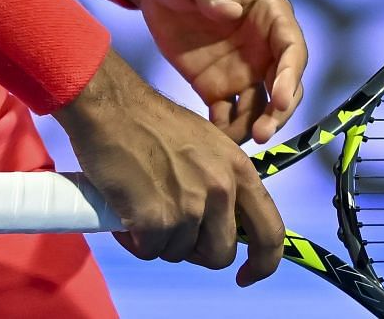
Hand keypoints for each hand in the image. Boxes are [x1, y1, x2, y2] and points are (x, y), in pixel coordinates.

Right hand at [55, 51, 285, 285]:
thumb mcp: (207, 146)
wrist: (112, 107)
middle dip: (196, 250)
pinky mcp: (157, 220)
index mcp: (239, 169)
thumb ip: (221, 182)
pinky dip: (136, 241)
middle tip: (172, 230)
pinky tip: (127, 215)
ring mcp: (190, 206)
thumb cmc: (153, 123)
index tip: (247, 275)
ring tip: (144, 209)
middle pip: (220, 254)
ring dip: (161, 241)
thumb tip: (221, 223)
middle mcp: (221, 189)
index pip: (271, 230)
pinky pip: (150, 252)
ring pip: (180, 254)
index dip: (263, 262)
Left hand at [125, 0, 307, 145]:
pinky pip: (229, 115)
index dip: (291, 74)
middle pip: (284, 83)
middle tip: (263, 133)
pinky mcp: (218, 87)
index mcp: (267, 13)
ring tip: (240, 144)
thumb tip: (232, 12)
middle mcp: (263, 46)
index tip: (281, 98)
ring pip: (262, 105)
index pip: (291, 46)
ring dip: (257, 125)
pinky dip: (227, 131)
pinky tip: (214, 142)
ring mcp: (243, 69)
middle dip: (280, 110)